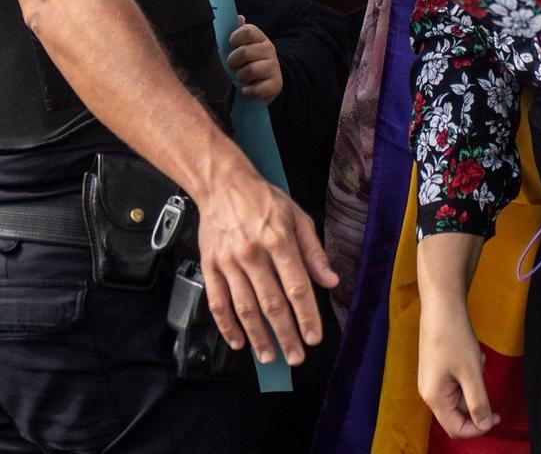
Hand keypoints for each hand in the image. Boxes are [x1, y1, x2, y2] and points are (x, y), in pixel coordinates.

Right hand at [196, 156, 337, 364]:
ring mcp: (229, 262)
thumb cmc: (264, 200)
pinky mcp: (210, 266)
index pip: (297, 286)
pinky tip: (238, 342)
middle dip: (286, 334)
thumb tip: (330, 281)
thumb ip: (314, 251)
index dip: (307, 315)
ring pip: (245, 308)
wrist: (222, 184)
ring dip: (258, 336)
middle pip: (271, 303)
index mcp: (279, 240)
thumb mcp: (297, 217)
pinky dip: (227, 326)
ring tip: (269, 357)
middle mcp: (253, 253)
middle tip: (296, 357)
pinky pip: (217, 302)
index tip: (314, 337)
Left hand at [227, 23, 282, 101]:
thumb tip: (239, 17)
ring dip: (241, 76)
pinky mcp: (275, 84)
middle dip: (234, 60)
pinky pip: (257, 89)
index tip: (231, 45)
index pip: (248, 31)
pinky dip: (248, 91)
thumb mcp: (243, 46)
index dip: (235, 38)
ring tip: (241, 77)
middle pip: (245, 51)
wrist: (268, 81)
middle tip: (233, 65)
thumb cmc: (250, 61)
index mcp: (260, 38)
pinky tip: (246, 89)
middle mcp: (269, 50)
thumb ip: (239, 33)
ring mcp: (273, 67)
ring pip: (251, 70)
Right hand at [419, 299, 498, 437]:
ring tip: (476, 360)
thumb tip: (485, 426)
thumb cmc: (455, 339)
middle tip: (484, 378)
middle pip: (457, 414)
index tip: (496, 415)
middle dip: (476, 399)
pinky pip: (457, 382)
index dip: (478, 428)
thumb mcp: (471, 373)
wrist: (441, 307)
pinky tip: (471, 354)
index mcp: (434, 398)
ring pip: (460, 395)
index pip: (456, 429)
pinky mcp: (436, 370)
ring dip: (474, 383)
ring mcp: (432, 381)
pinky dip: (469, 373)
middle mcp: (429, 394)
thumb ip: (478, 402)